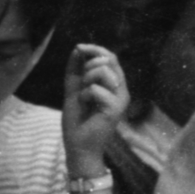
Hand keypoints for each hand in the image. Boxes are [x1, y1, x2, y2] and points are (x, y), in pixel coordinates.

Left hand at [62, 44, 129, 173]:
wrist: (78, 146)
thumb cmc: (78, 120)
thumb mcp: (74, 89)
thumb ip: (75, 70)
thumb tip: (78, 48)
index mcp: (114, 85)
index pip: (111, 58)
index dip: (96, 49)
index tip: (79, 47)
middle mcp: (121, 90)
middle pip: (109, 60)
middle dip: (89, 65)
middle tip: (82, 83)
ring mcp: (121, 99)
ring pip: (104, 71)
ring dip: (87, 80)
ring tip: (84, 96)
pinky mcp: (115, 108)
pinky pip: (96, 88)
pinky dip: (85, 95)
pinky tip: (86, 106)